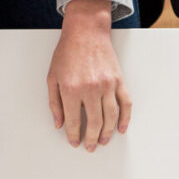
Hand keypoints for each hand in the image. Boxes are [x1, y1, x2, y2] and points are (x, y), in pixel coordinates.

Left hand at [48, 0, 130, 149]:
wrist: (86, 31)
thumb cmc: (67, 52)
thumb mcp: (52, 77)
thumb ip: (55, 103)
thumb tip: (59, 123)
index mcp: (71, 89)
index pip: (74, 121)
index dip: (74, 135)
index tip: (74, 142)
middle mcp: (90, 89)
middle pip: (94, 123)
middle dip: (92, 139)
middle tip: (90, 147)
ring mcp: (107, 85)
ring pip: (110, 117)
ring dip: (107, 133)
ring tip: (103, 141)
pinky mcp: (118, 80)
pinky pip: (125, 104)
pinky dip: (125, 118)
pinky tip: (121, 128)